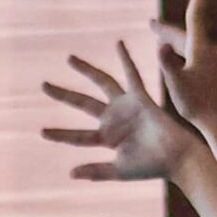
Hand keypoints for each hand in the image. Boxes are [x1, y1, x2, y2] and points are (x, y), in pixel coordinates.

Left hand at [41, 43, 196, 183]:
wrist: (175, 157)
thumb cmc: (150, 167)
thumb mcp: (119, 171)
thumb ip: (96, 171)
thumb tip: (70, 173)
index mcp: (106, 138)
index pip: (77, 136)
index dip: (60, 134)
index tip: (41, 132)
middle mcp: (112, 119)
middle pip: (82, 103)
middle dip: (63, 94)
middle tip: (43, 85)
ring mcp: (125, 106)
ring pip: (101, 83)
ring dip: (86, 70)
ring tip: (69, 59)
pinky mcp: (140, 97)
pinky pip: (132, 74)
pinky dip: (126, 59)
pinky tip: (117, 44)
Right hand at [147, 0, 216, 131]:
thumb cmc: (198, 106)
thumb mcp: (177, 85)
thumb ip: (167, 63)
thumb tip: (160, 46)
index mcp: (200, 49)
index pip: (196, 16)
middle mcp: (212, 52)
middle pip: (187, 36)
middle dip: (168, 31)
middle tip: (151, 25)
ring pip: (194, 48)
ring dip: (178, 45)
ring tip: (167, 42)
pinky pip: (202, 60)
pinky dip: (191, 57)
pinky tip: (195, 60)